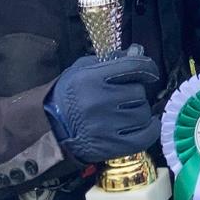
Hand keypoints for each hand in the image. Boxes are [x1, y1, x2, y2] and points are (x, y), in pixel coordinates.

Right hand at [46, 46, 160, 163]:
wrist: (48, 127)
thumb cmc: (67, 95)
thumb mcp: (82, 70)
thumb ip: (110, 61)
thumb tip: (138, 52)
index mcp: (90, 79)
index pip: (132, 67)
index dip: (148, 67)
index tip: (150, 71)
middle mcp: (98, 102)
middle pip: (138, 92)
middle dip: (136, 92)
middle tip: (126, 96)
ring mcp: (105, 127)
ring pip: (142, 114)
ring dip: (140, 111)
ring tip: (128, 111)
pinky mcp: (110, 147)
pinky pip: (144, 137)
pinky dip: (149, 129)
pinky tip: (144, 124)